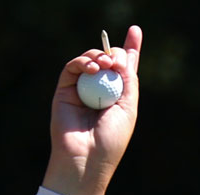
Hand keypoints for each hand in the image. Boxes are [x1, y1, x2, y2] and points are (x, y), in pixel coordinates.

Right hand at [43, 25, 143, 194]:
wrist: (87, 159)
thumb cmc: (111, 139)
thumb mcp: (128, 107)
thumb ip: (128, 80)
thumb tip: (123, 55)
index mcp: (118, 96)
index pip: (124, 68)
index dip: (130, 49)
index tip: (135, 30)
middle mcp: (99, 91)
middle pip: (107, 60)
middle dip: (113, 55)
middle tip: (116, 63)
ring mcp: (81, 90)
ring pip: (90, 61)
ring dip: (98, 57)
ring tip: (104, 66)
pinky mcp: (64, 91)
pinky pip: (72, 68)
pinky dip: (82, 62)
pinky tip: (93, 68)